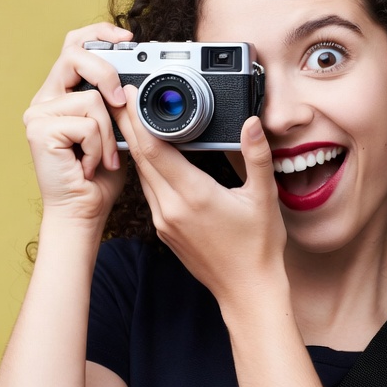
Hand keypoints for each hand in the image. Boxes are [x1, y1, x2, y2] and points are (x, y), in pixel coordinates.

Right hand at [23, 23, 131, 224]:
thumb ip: (117, 103)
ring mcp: (38, 113)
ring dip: (109, 134)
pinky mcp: (39, 129)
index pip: (74, 46)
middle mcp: (45, 99)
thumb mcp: (116, 131)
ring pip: (92, 98)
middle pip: (75, 54)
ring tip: (103, 158)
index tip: (128, 38)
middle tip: (120, 101)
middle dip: (107, 71)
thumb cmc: (100, 176)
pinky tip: (89, 165)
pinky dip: (100, 147)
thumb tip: (131, 81)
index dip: (99, 34)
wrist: (84, 211)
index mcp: (62, 94)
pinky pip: (88, 123)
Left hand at [116, 95, 286, 303]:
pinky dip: (147, 168)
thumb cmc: (258, 248)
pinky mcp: (164, 230)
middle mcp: (170, 208)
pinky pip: (149, 191)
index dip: (137, 118)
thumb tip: (251, 122)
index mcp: (193, 195)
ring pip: (142, 174)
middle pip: (140, 157)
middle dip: (129, 124)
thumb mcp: (264, 197)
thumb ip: (257, 155)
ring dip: (136, 146)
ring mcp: (163, 221)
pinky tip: (152, 156)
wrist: (247, 291)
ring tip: (131, 119)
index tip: (131, 94)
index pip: (153, 148)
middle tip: (122, 96)